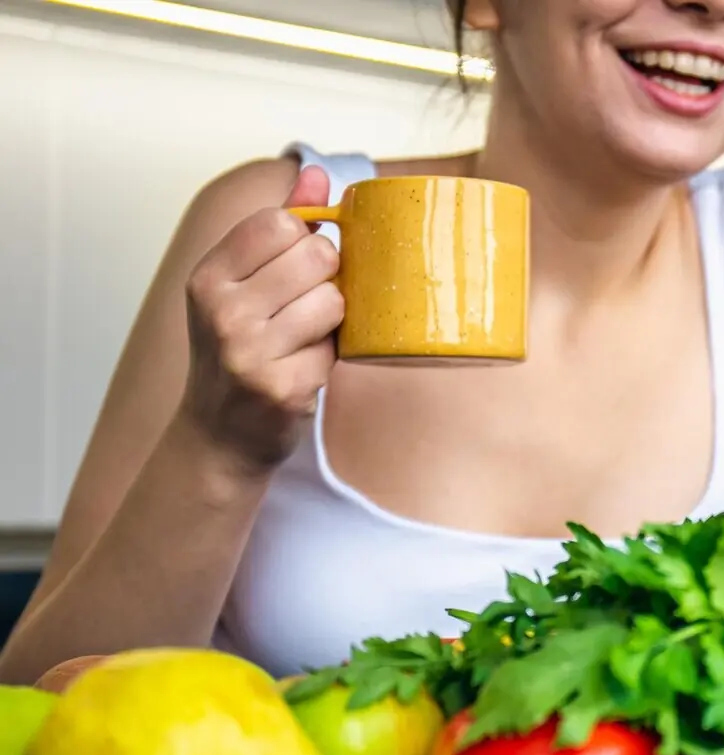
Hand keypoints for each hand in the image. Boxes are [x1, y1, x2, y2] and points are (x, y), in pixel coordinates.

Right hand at [179, 166, 343, 473]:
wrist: (220, 435)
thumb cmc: (238, 349)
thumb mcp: (242, 284)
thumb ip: (281, 227)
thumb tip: (316, 172)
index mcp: (208, 277)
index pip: (281, 223)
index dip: (305, 240)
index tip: (296, 266)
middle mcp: (222, 311)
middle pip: (317, 256)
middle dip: (325, 279)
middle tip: (303, 307)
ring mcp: (250, 353)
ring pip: (334, 301)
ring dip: (331, 321)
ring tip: (302, 339)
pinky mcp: (283, 389)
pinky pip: (337, 350)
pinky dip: (329, 359)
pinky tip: (302, 370)